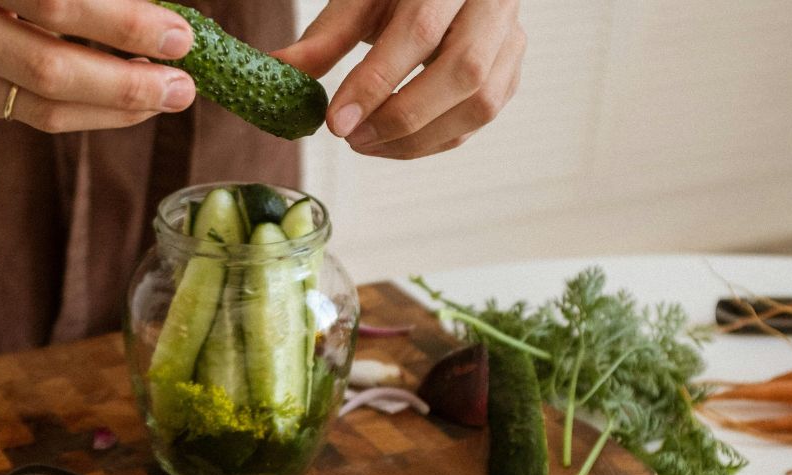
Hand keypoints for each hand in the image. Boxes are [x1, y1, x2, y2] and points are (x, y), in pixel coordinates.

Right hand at [0, 0, 196, 132]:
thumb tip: (147, 5)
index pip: (51, 2)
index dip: (122, 22)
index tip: (177, 33)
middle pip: (48, 69)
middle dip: (127, 81)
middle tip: (185, 83)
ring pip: (40, 108)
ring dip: (114, 108)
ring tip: (165, 96)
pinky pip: (27, 115)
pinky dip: (84, 111)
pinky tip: (122, 99)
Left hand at [274, 0, 524, 159]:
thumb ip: (327, 36)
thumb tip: (279, 69)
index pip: (420, 30)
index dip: (377, 82)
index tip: (336, 121)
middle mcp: (493, 2)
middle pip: (463, 71)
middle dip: (403, 117)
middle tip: (352, 139)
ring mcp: (511, 37)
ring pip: (481, 103)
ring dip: (420, 138)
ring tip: (367, 144)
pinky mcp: (511, 69)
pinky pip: (481, 117)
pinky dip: (436, 139)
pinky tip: (395, 142)